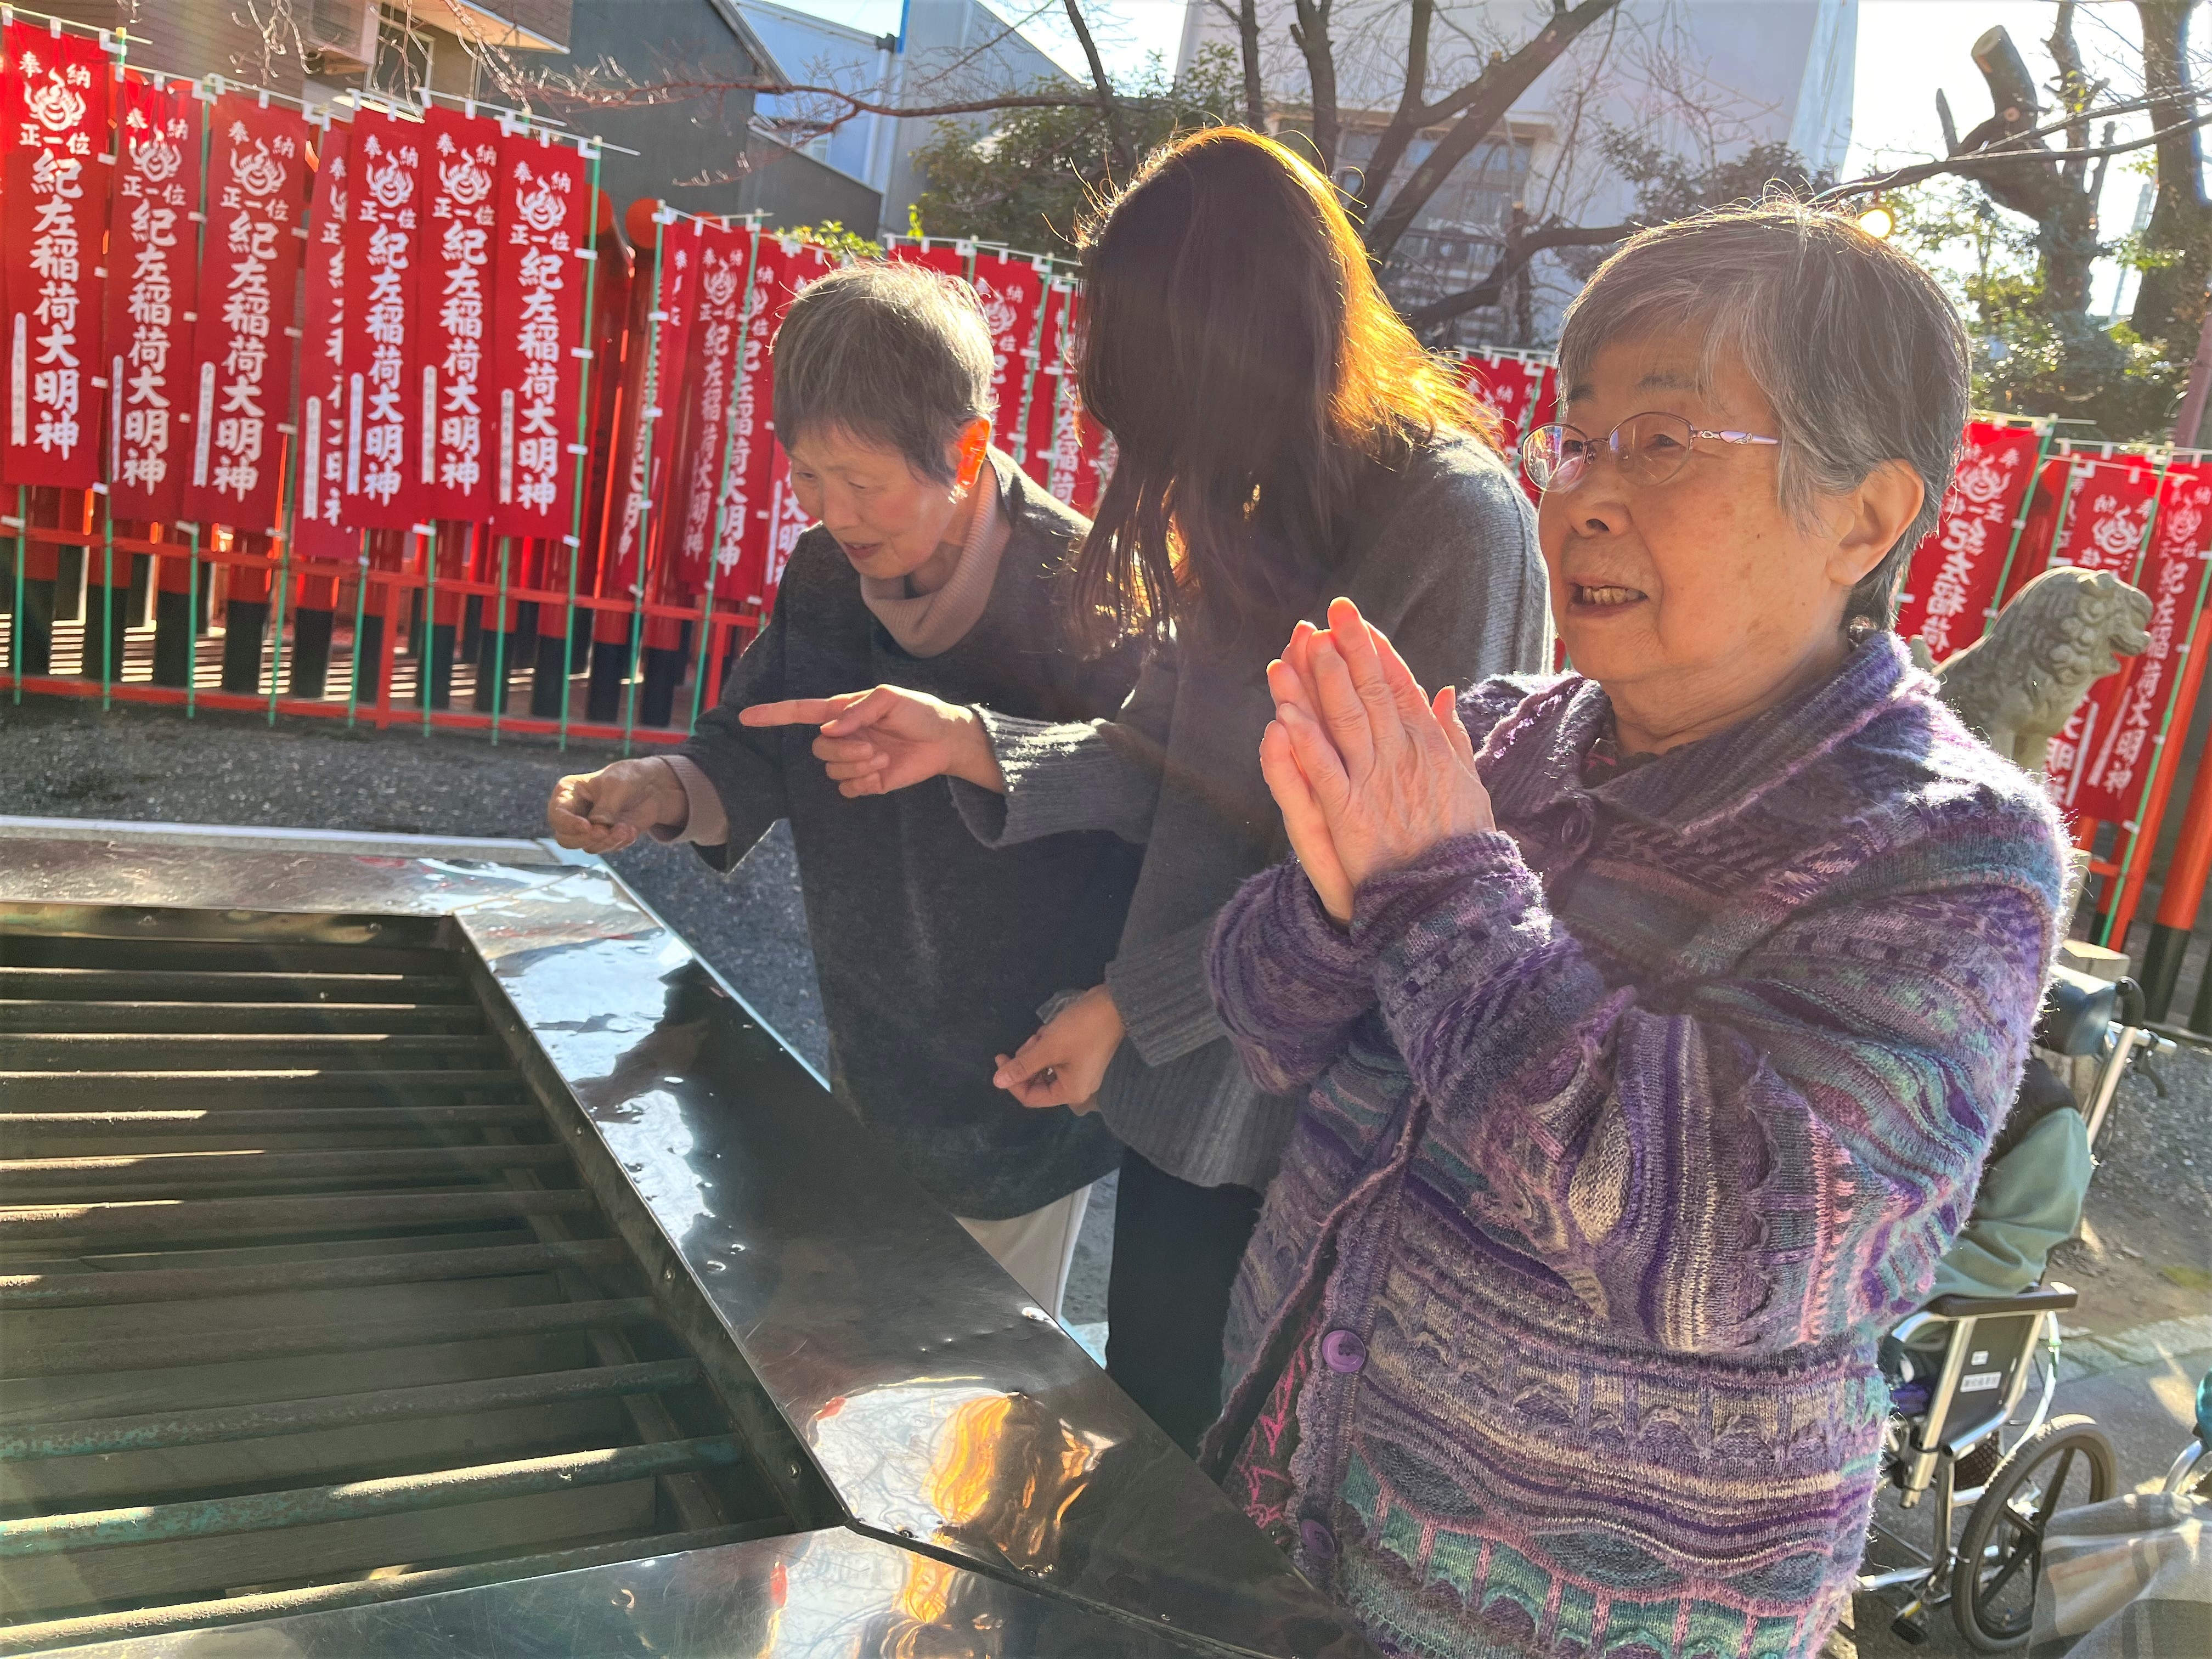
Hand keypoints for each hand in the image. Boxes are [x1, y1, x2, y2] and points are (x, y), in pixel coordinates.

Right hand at [547, 758, 688, 853]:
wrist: (650, 786)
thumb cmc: (627, 778)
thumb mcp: (616, 787)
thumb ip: (605, 808)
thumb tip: (597, 826)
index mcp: (568, 793)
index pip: (556, 815)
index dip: (569, 824)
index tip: (588, 826)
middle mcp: (573, 813)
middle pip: (565, 838)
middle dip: (587, 838)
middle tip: (606, 832)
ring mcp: (587, 827)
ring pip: (587, 846)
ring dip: (608, 841)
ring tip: (625, 829)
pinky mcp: (603, 837)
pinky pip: (605, 848)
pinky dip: (619, 842)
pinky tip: (631, 830)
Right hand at [740, 685, 1005, 797]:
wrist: (944, 741)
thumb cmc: (918, 712)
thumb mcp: (890, 699)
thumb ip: (858, 710)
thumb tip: (829, 730)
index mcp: (843, 711)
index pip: (801, 712)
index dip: (773, 715)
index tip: (747, 718)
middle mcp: (843, 736)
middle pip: (818, 749)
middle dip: (844, 751)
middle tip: (874, 747)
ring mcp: (853, 760)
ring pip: (831, 770)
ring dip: (857, 766)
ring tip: (883, 757)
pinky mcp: (865, 781)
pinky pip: (846, 789)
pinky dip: (862, 783)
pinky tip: (881, 774)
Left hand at [992, 985, 1122, 1112]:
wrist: (1114, 1006)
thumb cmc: (1081, 1030)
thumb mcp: (1048, 1047)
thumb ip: (1022, 1066)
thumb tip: (996, 1082)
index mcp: (1069, 1092)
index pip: (1030, 1097)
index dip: (1012, 1080)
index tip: (1001, 1058)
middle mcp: (1075, 1087)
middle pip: (1037, 1081)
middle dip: (1029, 1060)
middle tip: (1034, 1039)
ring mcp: (1079, 1071)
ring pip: (1044, 1066)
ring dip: (1038, 1049)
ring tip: (1046, 1032)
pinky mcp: (1079, 1056)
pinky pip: (1054, 1057)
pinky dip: (1048, 1045)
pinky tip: (1053, 1030)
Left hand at [1270, 598, 1493, 914]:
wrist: (1455, 899)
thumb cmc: (1462, 845)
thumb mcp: (1469, 785)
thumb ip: (1453, 737)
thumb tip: (1444, 693)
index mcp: (1431, 748)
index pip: (1402, 688)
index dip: (1380, 653)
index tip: (1362, 624)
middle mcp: (1403, 756)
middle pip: (1373, 692)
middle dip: (1353, 648)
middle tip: (1334, 611)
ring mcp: (1375, 782)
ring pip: (1344, 720)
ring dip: (1323, 679)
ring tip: (1305, 644)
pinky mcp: (1350, 814)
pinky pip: (1322, 769)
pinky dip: (1304, 739)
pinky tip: (1285, 712)